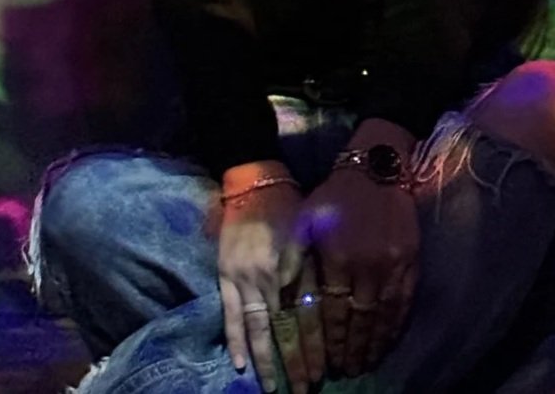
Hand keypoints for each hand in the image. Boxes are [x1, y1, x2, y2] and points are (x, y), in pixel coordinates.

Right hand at [218, 180, 324, 393]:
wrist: (253, 182)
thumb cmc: (289, 207)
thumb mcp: (311, 234)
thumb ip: (315, 270)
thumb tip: (329, 309)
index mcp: (294, 266)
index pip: (307, 317)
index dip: (315, 347)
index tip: (324, 372)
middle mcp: (271, 278)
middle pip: (285, 329)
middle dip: (294, 362)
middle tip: (304, 389)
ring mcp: (245, 279)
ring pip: (259, 328)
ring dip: (267, 360)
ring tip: (274, 387)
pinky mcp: (226, 276)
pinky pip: (230, 315)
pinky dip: (235, 340)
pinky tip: (241, 365)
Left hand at [299, 169, 419, 377]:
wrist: (376, 167)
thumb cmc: (335, 194)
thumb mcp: (305, 220)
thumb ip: (294, 258)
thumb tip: (282, 295)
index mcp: (338, 257)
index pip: (334, 312)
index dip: (331, 341)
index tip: (327, 363)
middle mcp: (367, 265)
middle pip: (360, 320)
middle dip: (352, 350)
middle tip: (347, 372)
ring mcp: (393, 265)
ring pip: (384, 316)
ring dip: (375, 344)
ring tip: (366, 363)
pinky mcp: (412, 261)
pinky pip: (404, 303)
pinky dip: (396, 326)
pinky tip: (389, 341)